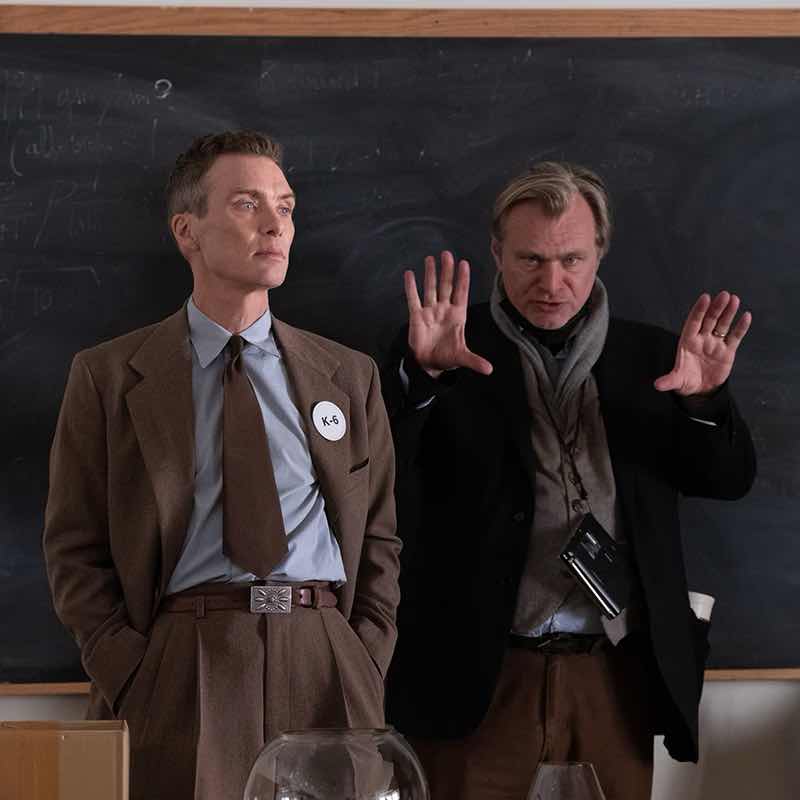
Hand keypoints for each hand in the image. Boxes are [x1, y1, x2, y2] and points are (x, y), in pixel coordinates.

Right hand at [404, 251, 492, 377]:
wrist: (429, 363)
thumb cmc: (447, 356)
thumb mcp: (462, 357)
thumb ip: (474, 361)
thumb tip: (489, 370)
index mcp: (458, 316)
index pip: (461, 293)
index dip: (463, 279)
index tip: (464, 264)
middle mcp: (444, 310)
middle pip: (446, 287)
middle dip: (446, 271)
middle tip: (447, 254)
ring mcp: (430, 311)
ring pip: (430, 289)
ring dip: (430, 274)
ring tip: (430, 258)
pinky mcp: (416, 316)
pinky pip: (413, 299)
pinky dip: (411, 287)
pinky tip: (410, 274)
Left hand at [654, 291, 751, 395]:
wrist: (700, 390)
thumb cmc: (686, 381)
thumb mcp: (677, 381)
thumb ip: (669, 381)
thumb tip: (657, 385)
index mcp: (688, 342)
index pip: (693, 323)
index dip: (699, 310)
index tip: (705, 298)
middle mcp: (701, 340)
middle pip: (709, 320)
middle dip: (716, 308)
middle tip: (724, 295)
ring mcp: (715, 344)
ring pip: (723, 325)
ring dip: (728, 313)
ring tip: (734, 299)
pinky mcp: (727, 351)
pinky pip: (735, 337)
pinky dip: (740, 327)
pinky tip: (746, 316)